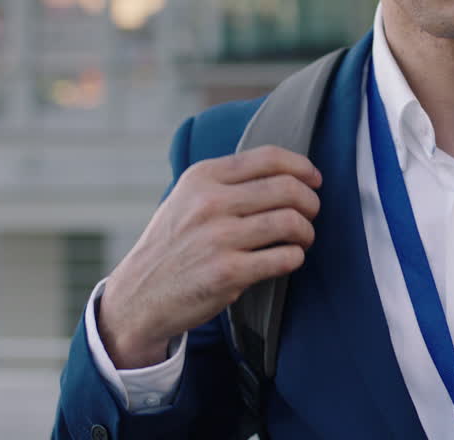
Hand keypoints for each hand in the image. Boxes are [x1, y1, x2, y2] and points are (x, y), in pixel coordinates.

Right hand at [98, 146, 321, 368]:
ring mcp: (218, 238)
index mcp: (202, 177)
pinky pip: (285, 257)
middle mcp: (209, 202)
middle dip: (310, 202)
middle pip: (287, 188)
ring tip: (301, 239)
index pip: (268, 157)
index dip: (302, 166)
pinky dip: (295, 257)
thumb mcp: (187, 198)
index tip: (314, 179)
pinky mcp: (228, 272)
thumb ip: (228, 182)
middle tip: (310, 214)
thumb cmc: (173, 245)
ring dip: (306, 232)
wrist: (139, 296)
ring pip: (291, 221)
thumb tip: (288, 172)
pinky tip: (288, 259)